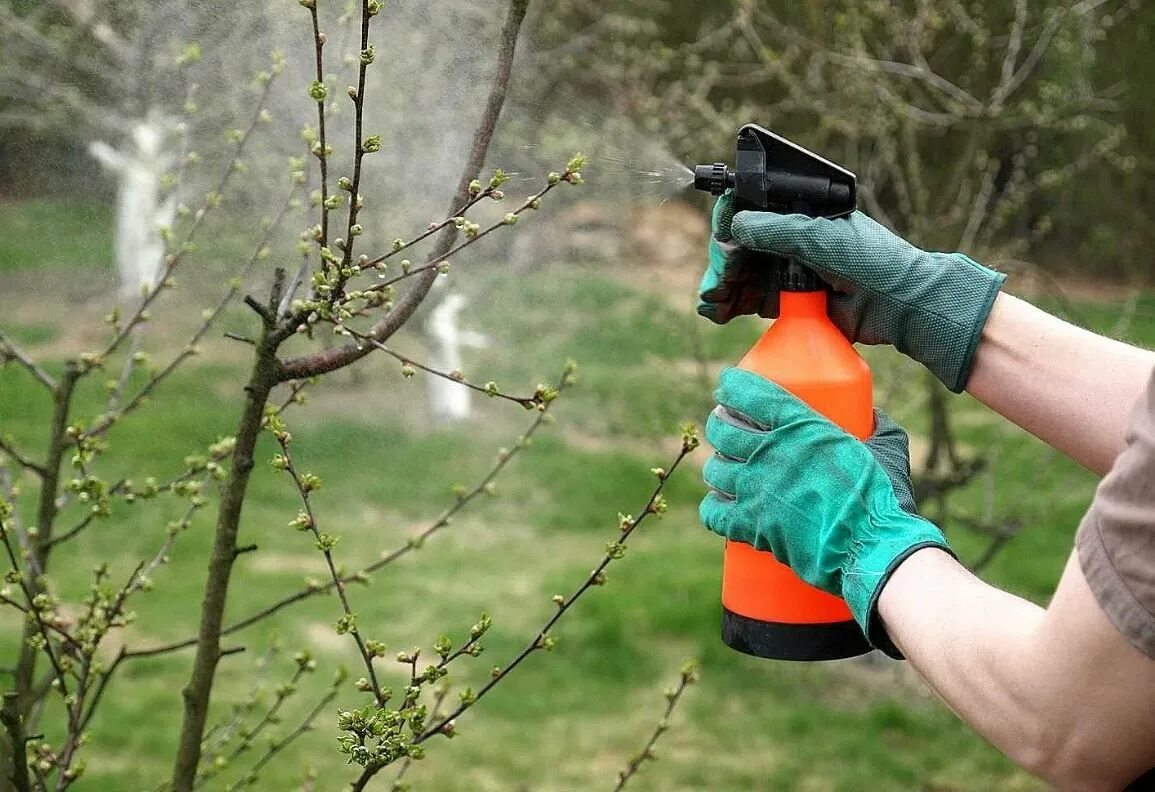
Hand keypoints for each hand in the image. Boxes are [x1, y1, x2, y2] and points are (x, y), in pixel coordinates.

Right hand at [696, 192, 1006, 392]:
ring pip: (739, 274)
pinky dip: (728, 304)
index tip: (722, 235)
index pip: (753, 208)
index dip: (731, 219)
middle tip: (717, 280)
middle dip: (722, 260)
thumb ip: (781, 230)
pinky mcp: (787, 303)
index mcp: (801, 214)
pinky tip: (715, 311)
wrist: (902, 306)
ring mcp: (787, 271)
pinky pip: (748, 300)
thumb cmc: (874, 261)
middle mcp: (789, 239)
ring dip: (719, 285)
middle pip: (740, 244)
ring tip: (711, 302)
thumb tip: (737, 225)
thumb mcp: (825, 238)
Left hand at [699, 368, 952, 655]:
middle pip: (723, 430)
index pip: (750, 394)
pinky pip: (713, 512)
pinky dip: (713, 507)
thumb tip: (874, 418)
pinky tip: (719, 504)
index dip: (732, 387)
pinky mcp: (752, 525)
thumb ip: (879, 429)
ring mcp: (756, 490)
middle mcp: (770, 453)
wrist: (871, 548)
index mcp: (800, 427)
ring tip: (724, 468)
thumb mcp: (885, 450)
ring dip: (717, 466)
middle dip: (719, 426)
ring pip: (715, 469)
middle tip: (724, 428)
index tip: (727, 387)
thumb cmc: (881, 499)